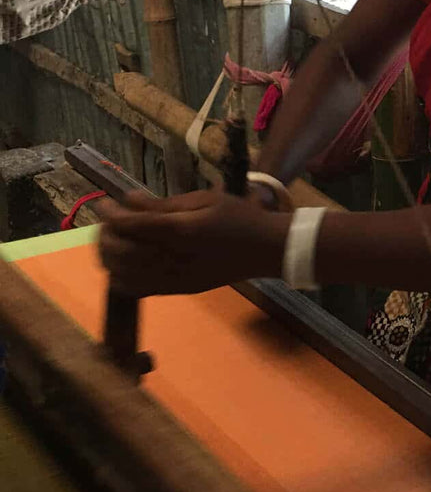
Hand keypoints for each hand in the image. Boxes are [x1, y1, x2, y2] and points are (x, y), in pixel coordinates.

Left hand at [98, 190, 288, 296]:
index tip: (104, 202)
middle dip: (106, 235)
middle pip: (122, 251)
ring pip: (123, 273)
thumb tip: (128, 200)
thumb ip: (164, 204)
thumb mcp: (205, 200)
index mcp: (182, 231)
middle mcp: (173, 259)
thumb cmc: (239, 217)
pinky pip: (137, 289)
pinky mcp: (177, 291)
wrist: (265, 249)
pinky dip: (120, 276)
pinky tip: (122, 262)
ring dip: (109, 256)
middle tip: (107, 220)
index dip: (111, 214)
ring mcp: (174, 279)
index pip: (132, 225)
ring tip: (112, 239)